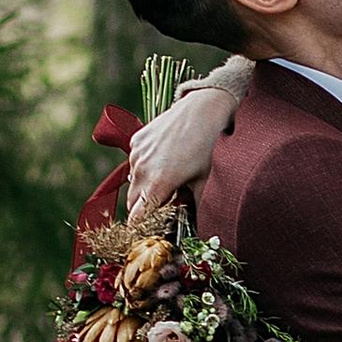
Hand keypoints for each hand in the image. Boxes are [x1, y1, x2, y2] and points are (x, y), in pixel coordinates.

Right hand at [124, 71, 240, 220]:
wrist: (204, 110)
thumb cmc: (209, 147)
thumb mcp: (205, 181)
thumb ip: (196, 208)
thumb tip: (195, 228)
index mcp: (158, 183)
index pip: (137, 218)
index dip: (143, 228)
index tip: (152, 231)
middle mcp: (142, 169)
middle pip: (132, 203)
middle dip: (144, 210)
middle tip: (163, 208)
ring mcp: (137, 153)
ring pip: (133, 182)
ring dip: (144, 188)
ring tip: (167, 181)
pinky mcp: (136, 140)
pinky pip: (135, 162)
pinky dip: (145, 167)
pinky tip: (165, 160)